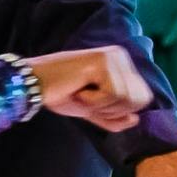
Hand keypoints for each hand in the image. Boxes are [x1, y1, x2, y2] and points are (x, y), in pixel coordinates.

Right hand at [27, 45, 148, 131]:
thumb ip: (114, 118)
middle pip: (140, 99)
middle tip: (88, 100)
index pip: (142, 97)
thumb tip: (135, 120)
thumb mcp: (93, 110)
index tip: (94, 103)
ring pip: (127, 98)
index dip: (119, 111)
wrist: (34, 85)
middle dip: (112, 110)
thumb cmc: (61, 94)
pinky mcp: (102, 61)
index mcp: (122, 64)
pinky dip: (94, 101)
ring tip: (82, 94)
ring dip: (101, 106)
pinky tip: (79, 90)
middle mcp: (121, 56)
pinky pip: (112, 94)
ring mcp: (112, 56)